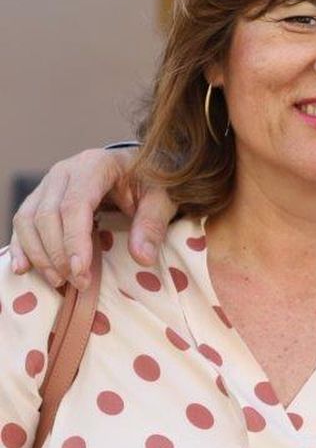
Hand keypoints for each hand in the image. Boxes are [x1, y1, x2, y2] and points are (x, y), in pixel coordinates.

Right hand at [9, 146, 172, 285]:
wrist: (136, 166)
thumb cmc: (149, 181)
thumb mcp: (161, 198)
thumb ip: (152, 224)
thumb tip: (143, 258)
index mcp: (95, 165)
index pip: (74, 205)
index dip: (74, 241)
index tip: (81, 271)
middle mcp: (64, 172)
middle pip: (47, 216)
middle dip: (58, 254)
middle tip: (78, 282)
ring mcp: (48, 183)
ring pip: (28, 220)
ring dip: (39, 254)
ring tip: (59, 281)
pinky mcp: (40, 197)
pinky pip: (22, 222)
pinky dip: (21, 246)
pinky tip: (23, 268)